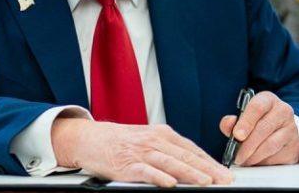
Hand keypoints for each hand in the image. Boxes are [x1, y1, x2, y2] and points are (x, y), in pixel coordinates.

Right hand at [52, 118, 232, 187]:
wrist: (91, 139)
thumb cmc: (121, 142)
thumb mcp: (147, 139)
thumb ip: (168, 149)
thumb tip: (195, 165)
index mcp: (161, 134)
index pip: (191, 149)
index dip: (210, 162)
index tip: (226, 174)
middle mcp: (153, 141)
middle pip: (184, 155)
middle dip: (207, 169)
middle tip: (225, 180)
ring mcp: (140, 152)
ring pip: (169, 162)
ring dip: (189, 172)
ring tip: (206, 182)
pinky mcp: (127, 164)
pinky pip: (146, 171)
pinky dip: (159, 177)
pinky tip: (170, 184)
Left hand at [219, 91, 298, 165]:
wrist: (277, 128)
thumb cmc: (255, 121)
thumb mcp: (242, 116)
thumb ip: (230, 121)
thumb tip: (228, 124)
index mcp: (267, 100)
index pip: (257, 107)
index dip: (246, 122)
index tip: (237, 135)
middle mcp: (282, 111)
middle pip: (263, 129)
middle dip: (247, 145)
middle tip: (236, 154)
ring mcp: (291, 129)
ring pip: (271, 145)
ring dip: (254, 156)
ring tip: (243, 160)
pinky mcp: (294, 146)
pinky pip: (278, 157)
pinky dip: (263, 161)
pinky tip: (255, 161)